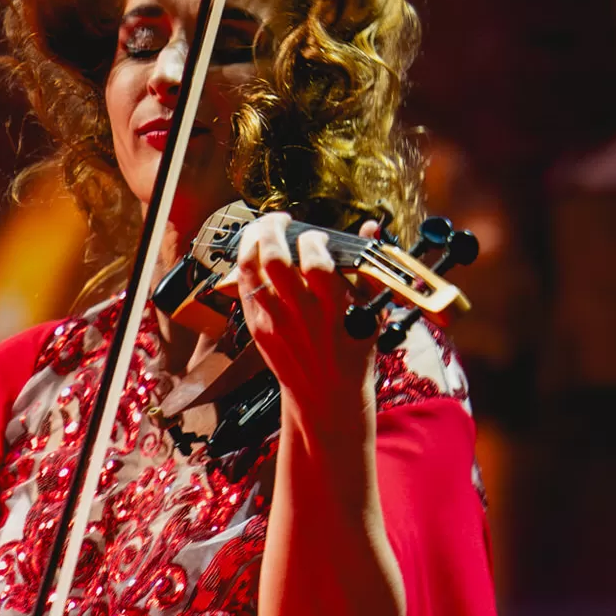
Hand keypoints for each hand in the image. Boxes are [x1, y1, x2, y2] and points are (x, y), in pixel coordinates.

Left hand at [233, 211, 378, 434]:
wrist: (327, 396)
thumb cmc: (353, 351)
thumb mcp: (371, 311)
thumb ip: (368, 267)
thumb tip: (371, 227)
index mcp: (334, 309)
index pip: (316, 263)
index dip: (313, 240)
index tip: (317, 237)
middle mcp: (301, 315)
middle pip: (274, 260)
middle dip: (273, 229)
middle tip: (281, 220)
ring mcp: (275, 322)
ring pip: (250, 270)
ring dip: (253, 242)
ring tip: (263, 231)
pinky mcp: (258, 329)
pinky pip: (243, 288)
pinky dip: (246, 265)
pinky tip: (256, 255)